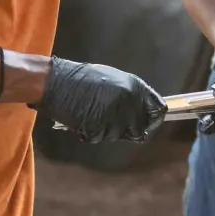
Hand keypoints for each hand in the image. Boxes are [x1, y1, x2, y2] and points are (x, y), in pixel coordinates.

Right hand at [32, 58, 166, 142]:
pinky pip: (100, 137)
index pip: (158, 110)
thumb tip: (143, 111)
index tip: (147, 124)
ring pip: (118, 135)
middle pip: (140, 129)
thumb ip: (131, 95)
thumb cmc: (83, 79)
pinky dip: (92, 132)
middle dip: (127, 129)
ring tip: (93, 114)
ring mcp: (114, 116)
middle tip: (110, 121)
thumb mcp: (114, 79)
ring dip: (106, 130)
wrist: (57, 82)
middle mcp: (129, 102)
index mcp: (135, 87)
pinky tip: (83, 118)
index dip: (153, 119)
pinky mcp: (99, 128)